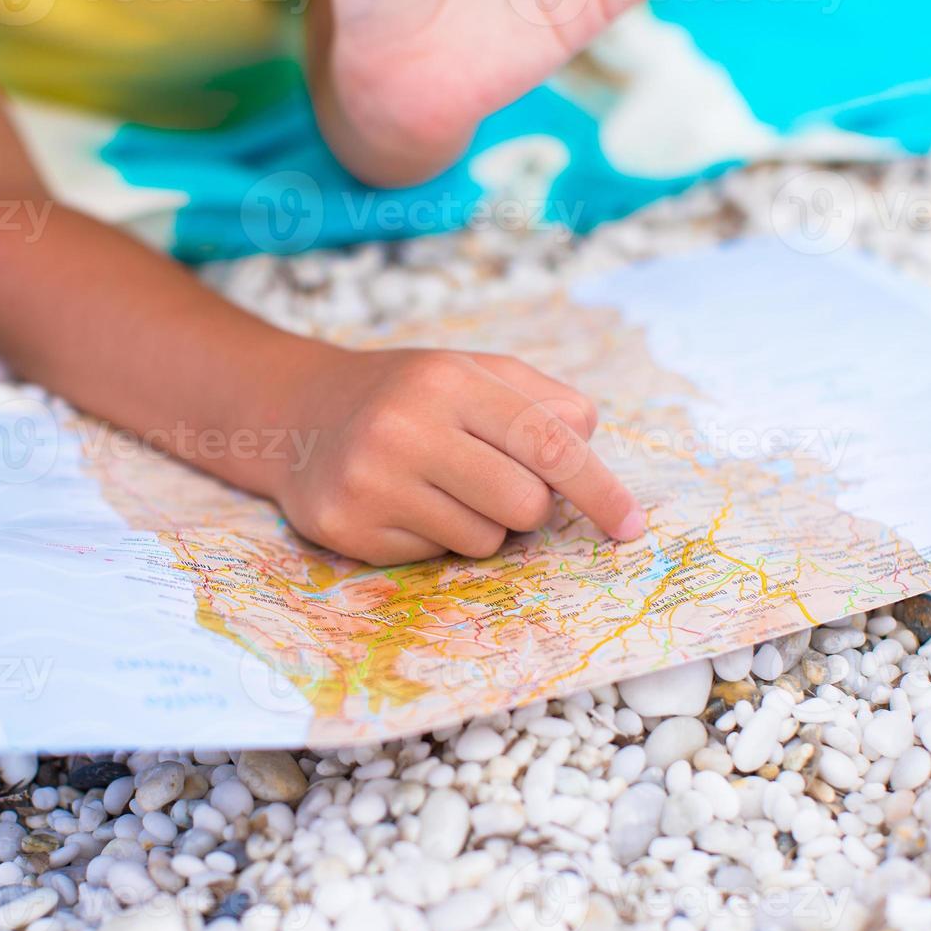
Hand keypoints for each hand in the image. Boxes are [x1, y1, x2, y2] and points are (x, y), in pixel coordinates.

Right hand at [269, 346, 644, 564]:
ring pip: (485, 540)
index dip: (598, 488)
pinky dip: (435, 537)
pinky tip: (402, 503)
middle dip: (526, 504)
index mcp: (447, 380)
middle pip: (525, 504)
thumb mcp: (472, 373)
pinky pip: (436, 557)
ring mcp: (372, 481)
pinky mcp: (349, 527)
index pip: (547, 443)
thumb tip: (587, 442)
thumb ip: (542, 400)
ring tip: (438, 486)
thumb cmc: (408, 396)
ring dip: (479, 523)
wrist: (299, 414)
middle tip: (491, 479)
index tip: (631, 524)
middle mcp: (405, 428)